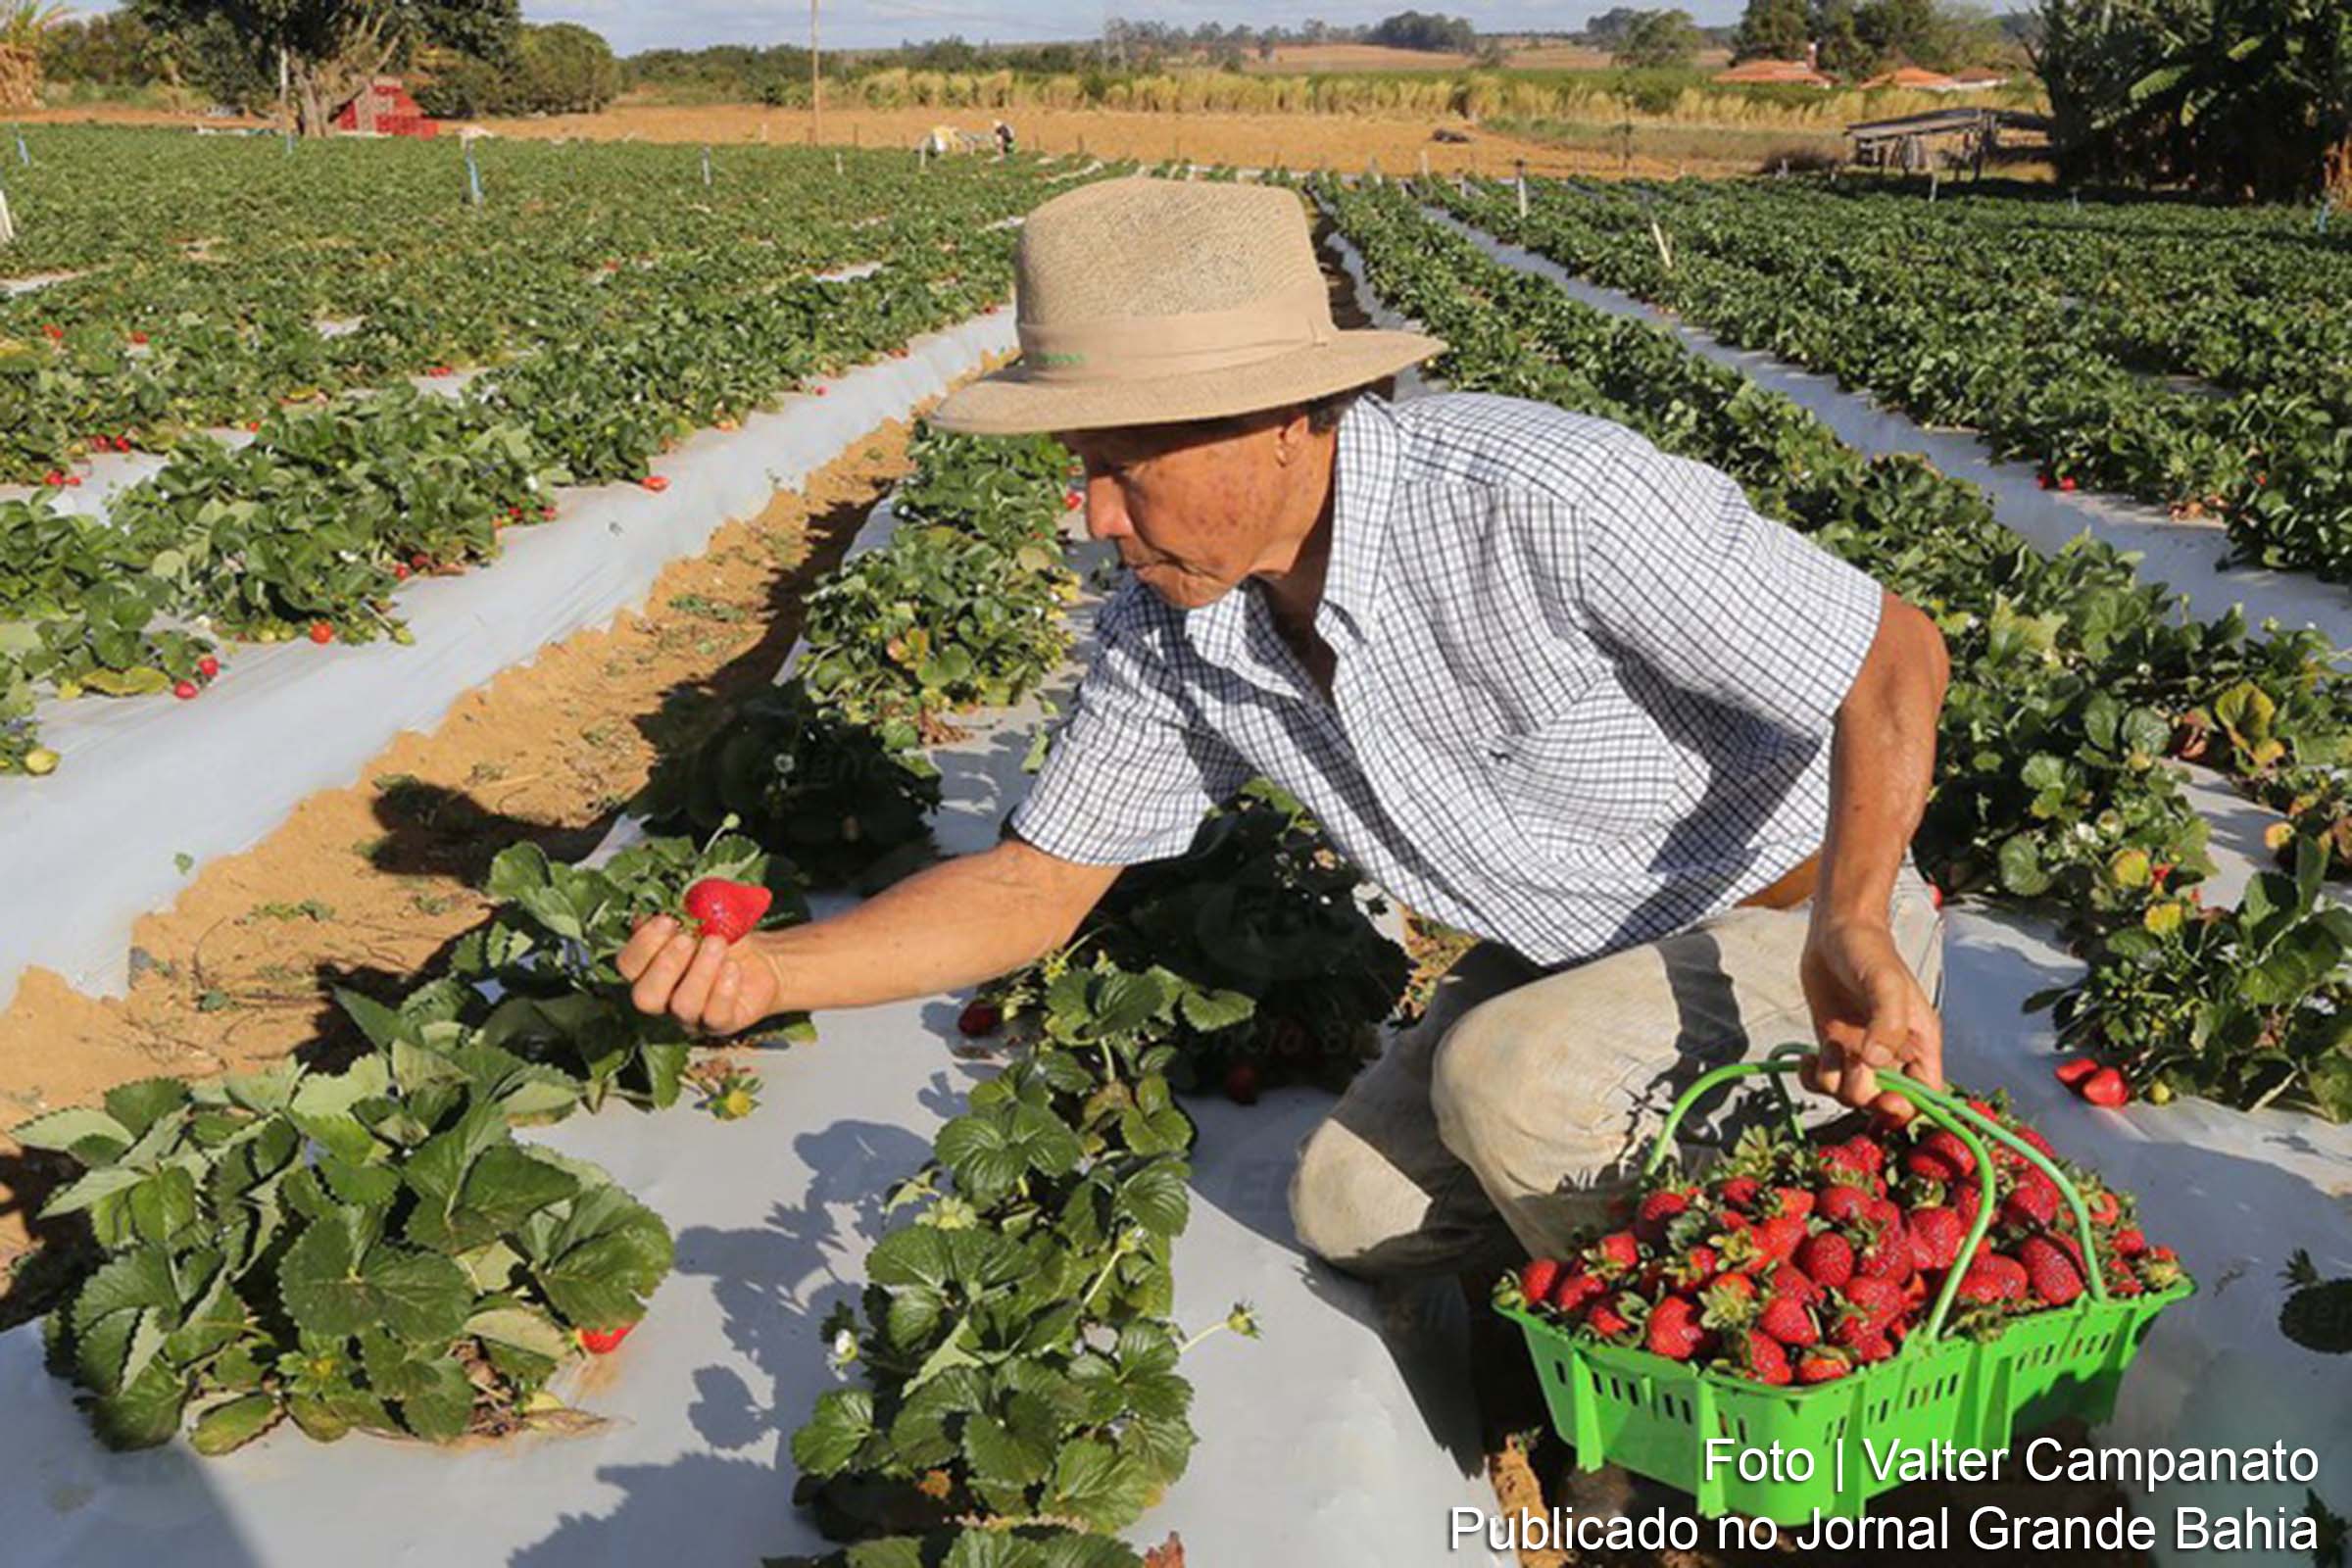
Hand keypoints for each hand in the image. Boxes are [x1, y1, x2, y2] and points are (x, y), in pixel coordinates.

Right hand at [617, 916, 781, 1036]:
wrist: (762, 961)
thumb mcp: (699, 920)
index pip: (628, 966)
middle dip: (665, 964)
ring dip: (701, 971)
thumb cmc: (722, 941)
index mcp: (649, 973)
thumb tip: (652, 915)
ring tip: (718, 944)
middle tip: (688, 938)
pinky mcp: (721, 1024)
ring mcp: (691, 1017)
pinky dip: (723, 989)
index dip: (642, 944)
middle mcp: (664, 1001)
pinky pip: (715, 1016)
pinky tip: (733, 967)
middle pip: (645, 997)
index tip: (667, 920)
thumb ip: (676, 916)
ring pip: (683, 1006)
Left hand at [1797, 917, 1941, 1122]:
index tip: (1884, 1099)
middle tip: (1850, 1063)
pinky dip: (1811, 1077)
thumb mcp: (1886, 984)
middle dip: (1863, 1093)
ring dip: (1833, 1083)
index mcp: (1918, 1044)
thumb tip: (1876, 1062)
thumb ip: (1887, 1023)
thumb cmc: (1870, 952)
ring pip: (1849, 1095)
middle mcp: (1891, 1054)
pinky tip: (1807, 1057)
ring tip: (1826, 1051)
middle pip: (1882, 1103)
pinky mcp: (1832, 1047)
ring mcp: (1860, 1053)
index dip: (1906, 1109)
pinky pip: (1823, 1081)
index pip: (1924, 1096)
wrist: (1835, 932)